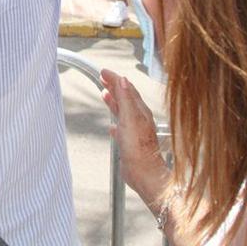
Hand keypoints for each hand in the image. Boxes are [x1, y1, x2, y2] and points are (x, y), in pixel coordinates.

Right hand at [102, 70, 168, 214]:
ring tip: (104, 95)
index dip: (115, 79)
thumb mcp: (130, 119)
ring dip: (114, 102)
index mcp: (140, 111)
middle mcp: (139, 119)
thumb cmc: (138, 148)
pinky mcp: (130, 144)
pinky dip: (115, 123)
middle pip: (126, 98)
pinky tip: (111, 127)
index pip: (127, 88)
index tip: (104, 72)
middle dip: (114, 87)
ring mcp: (135, 131)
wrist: (143, 173)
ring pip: (123, 112)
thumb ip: (126, 99)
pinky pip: (121, 129)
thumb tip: (123, 80)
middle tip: (103, 79)